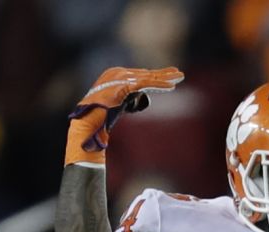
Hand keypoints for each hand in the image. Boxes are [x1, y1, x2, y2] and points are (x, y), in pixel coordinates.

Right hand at [66, 66, 183, 165]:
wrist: (88, 121)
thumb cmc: (99, 118)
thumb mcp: (119, 105)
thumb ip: (131, 100)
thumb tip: (145, 99)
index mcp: (114, 76)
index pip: (139, 76)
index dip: (155, 78)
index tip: (169, 80)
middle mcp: (117, 73)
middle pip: (145, 74)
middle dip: (163, 74)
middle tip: (179, 74)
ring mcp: (120, 77)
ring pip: (148, 77)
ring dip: (165, 78)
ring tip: (180, 77)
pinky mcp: (124, 85)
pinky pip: (145, 84)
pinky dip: (159, 85)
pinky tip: (171, 86)